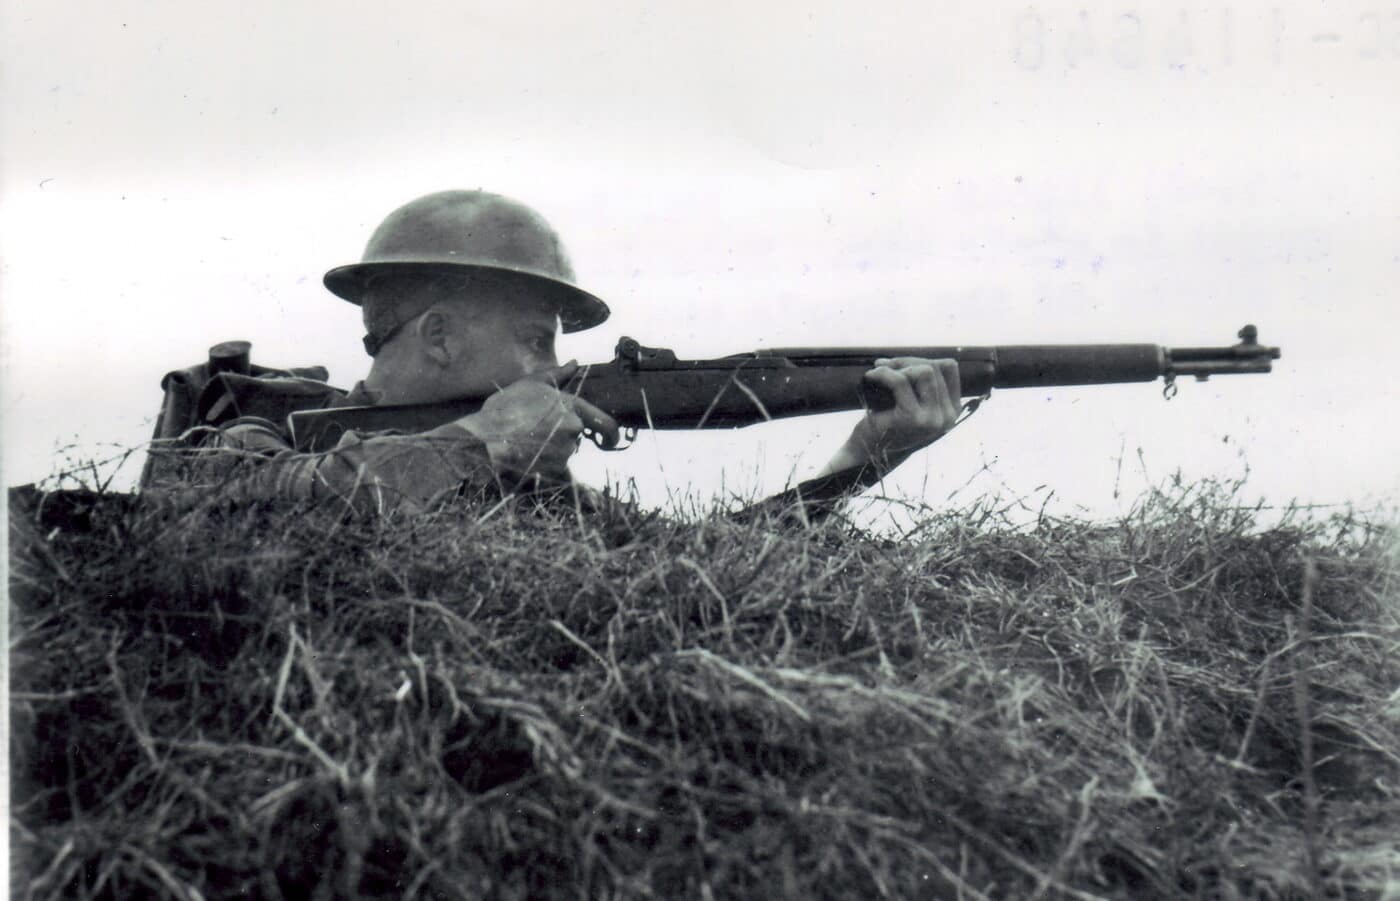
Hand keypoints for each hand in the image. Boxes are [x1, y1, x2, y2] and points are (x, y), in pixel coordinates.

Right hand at [453, 361, 618, 483]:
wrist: (482, 439)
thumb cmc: (503, 409)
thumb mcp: (529, 385)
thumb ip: (557, 375)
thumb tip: (575, 363)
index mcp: (571, 406)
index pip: (605, 423)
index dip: (612, 434)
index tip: (611, 439)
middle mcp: (573, 429)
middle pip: (576, 438)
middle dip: (561, 437)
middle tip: (534, 435)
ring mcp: (565, 451)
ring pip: (564, 454)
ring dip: (550, 451)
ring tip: (525, 445)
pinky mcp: (554, 471)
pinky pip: (557, 472)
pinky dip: (545, 467)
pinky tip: (526, 459)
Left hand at [820, 358, 961, 475]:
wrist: (865, 452)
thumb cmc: (886, 422)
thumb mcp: (911, 400)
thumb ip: (921, 381)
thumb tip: (916, 358)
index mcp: (952, 411)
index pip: (948, 368)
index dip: (923, 359)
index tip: (900, 366)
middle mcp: (947, 417)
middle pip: (934, 368)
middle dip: (905, 361)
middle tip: (882, 367)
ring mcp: (932, 419)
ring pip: (924, 371)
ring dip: (897, 367)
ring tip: (878, 373)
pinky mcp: (912, 418)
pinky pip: (900, 382)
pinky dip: (883, 373)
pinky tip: (870, 377)